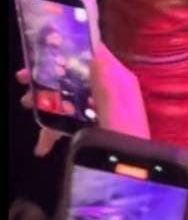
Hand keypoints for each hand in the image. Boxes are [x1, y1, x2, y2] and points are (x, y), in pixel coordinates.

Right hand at [16, 42, 149, 156]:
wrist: (132, 172)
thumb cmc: (124, 136)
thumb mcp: (114, 102)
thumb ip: (103, 77)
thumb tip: (91, 48)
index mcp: (117, 77)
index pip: (91, 52)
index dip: (64, 50)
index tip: (38, 55)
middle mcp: (111, 88)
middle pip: (75, 74)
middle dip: (49, 78)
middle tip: (23, 82)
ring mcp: (103, 108)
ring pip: (70, 97)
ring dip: (48, 103)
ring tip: (28, 109)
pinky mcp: (96, 127)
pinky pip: (72, 120)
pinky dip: (55, 128)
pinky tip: (42, 145)